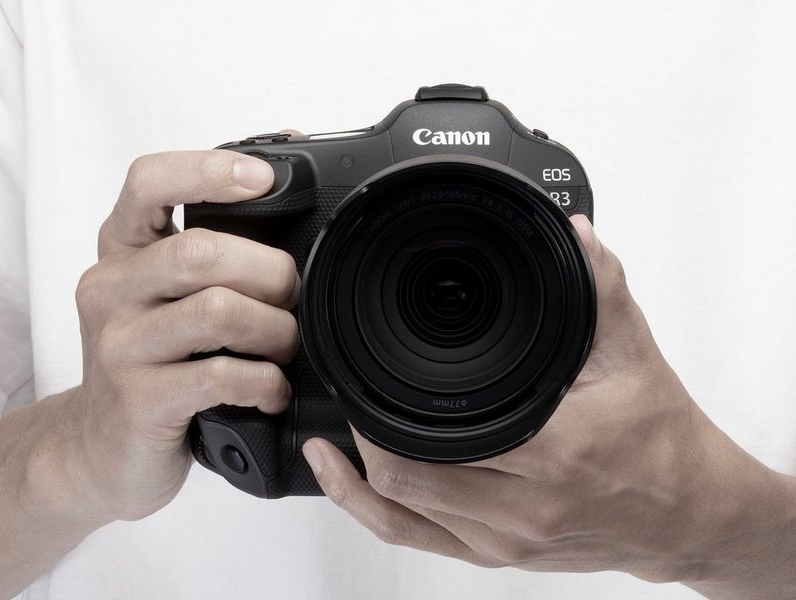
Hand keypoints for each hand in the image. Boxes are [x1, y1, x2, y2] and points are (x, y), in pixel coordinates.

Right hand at [29, 149, 299, 522]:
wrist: (100, 446)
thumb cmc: (151, 360)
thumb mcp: (166, 293)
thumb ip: (212, 243)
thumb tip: (278, 172)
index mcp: (122, 250)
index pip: (147, 183)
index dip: (208, 170)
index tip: (263, 179)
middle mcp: (112, 289)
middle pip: (203, 251)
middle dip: (272, 272)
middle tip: (291, 297)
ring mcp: (121, 346)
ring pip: (220, 311)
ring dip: (276, 330)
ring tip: (284, 347)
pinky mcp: (140, 400)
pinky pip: (221, 375)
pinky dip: (266, 382)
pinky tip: (271, 390)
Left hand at [303, 216, 795, 597]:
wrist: (687, 512)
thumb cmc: (662, 440)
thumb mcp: (633, 353)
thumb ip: (600, 288)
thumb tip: (573, 233)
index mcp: (554, 453)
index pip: (434, 438)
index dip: (381, 409)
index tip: (366, 371)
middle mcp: (523, 509)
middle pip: (402, 479)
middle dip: (362, 433)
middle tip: (351, 392)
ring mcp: (505, 541)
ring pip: (397, 514)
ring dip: (356, 472)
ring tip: (335, 431)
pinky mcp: (497, 555)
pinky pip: (413, 540)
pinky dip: (368, 510)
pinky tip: (344, 480)